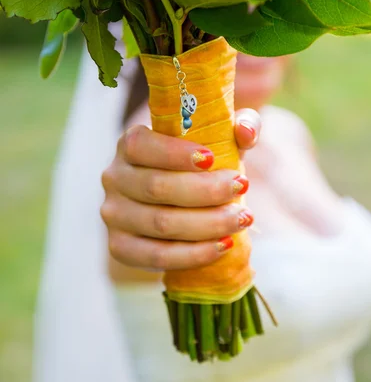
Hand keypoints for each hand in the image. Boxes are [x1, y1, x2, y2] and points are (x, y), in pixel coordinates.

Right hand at [101, 109, 260, 271]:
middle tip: (242, 187)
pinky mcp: (120, 247)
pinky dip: (194, 253)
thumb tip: (246, 133)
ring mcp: (114, 214)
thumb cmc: (203, 162)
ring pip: (161, 223)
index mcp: (130, 144)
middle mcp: (114, 177)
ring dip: (208, 224)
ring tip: (242, 218)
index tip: (212, 159)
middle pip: (157, 187)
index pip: (142, 146)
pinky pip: (157, 256)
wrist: (182, 200)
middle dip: (205, 190)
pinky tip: (224, 244)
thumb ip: (241, 124)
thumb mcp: (221, 138)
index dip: (175, 153)